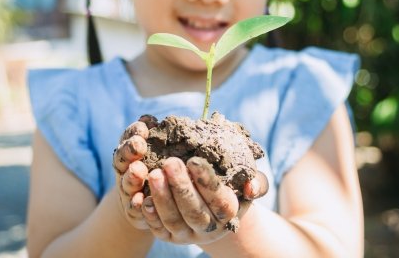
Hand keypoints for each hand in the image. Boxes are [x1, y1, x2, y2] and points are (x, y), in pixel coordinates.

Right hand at [112, 115, 157, 229]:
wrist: (153, 201)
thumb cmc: (162, 167)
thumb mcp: (162, 148)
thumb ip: (159, 134)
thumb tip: (154, 119)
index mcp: (133, 151)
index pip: (129, 137)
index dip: (134, 132)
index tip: (144, 128)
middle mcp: (126, 169)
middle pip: (123, 158)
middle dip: (129, 151)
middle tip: (139, 145)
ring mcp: (128, 190)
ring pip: (126, 183)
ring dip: (131, 176)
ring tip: (137, 171)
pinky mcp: (134, 211)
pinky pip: (134, 208)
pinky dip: (136, 204)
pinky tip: (140, 200)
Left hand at [140, 156, 268, 244]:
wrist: (212, 207)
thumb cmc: (230, 185)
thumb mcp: (245, 180)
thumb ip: (256, 181)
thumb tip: (251, 186)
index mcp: (229, 213)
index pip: (219, 199)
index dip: (206, 181)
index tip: (194, 160)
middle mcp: (209, 228)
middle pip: (194, 212)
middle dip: (181, 187)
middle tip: (169, 162)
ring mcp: (188, 234)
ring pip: (174, 220)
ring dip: (163, 198)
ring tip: (154, 174)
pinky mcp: (169, 237)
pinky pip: (158, 229)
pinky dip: (150, 214)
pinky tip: (142, 197)